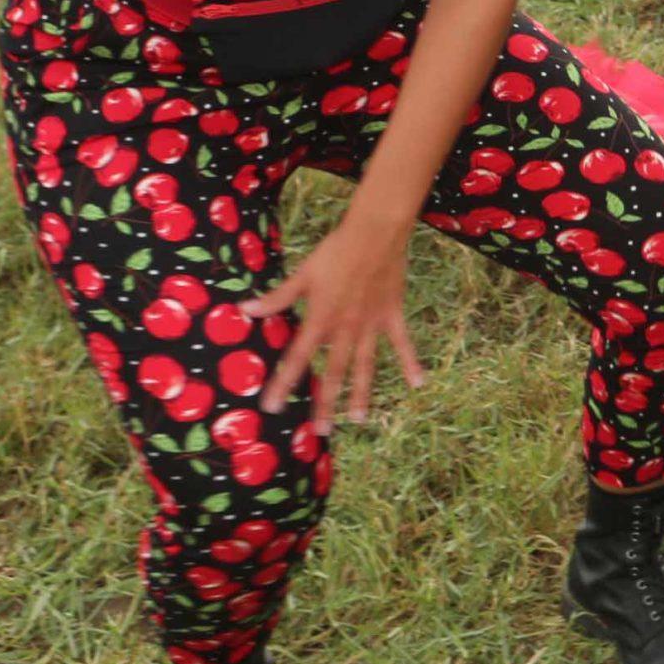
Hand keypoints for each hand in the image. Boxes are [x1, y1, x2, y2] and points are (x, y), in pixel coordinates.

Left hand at [248, 208, 426, 431]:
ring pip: (365, 365)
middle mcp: (346, 328)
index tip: (272, 406)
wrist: (376, 232)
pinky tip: (418, 384)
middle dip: (325, 402)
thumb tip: (244, 311)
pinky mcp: (392, 315)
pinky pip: (402, 343)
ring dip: (361, 394)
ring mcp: (372, 324)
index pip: (298, 358)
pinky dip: (410, 363)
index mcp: (321, 318)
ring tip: (357, 420)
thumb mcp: (303, 274)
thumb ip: (277, 298)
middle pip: (334, 372)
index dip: (284, 383)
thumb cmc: (335, 251)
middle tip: (319, 431)